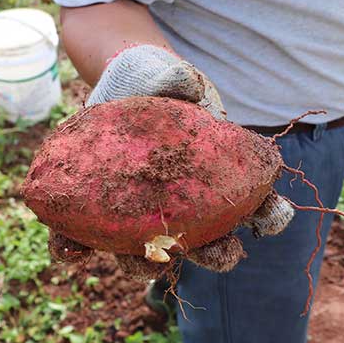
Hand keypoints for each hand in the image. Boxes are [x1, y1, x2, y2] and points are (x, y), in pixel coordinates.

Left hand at [85, 45, 294, 273]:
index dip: (268, 215)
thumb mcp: (172, 76)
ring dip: (149, 265)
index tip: (272, 215)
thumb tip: (188, 86)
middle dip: (218, 255)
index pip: (255, 206)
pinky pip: (88, 241)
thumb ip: (179, 79)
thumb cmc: (160, 83)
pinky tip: (71, 247)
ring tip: (141, 261)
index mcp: (218, 181)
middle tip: (222, 253)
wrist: (118, 84)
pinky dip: (78, 249)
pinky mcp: (98, 216)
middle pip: (210, 246)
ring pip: (151, 256)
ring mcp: (142, 218)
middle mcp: (185, 209)